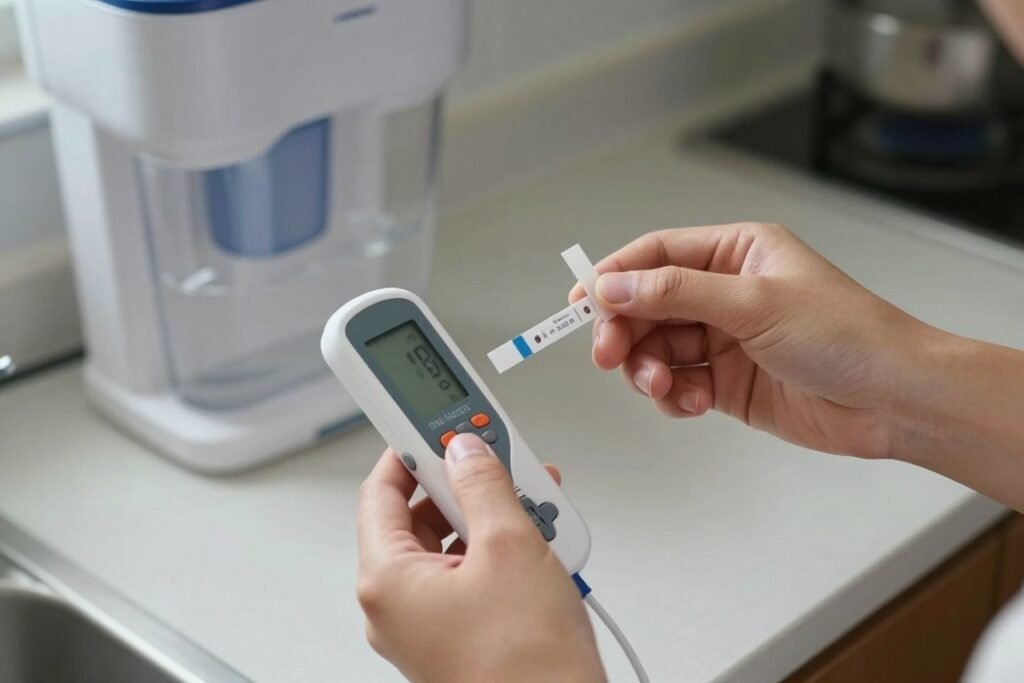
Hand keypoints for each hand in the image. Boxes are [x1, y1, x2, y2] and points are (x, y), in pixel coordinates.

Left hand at [356, 434, 604, 682]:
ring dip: (494, 514)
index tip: (431, 421)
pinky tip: (542, 536)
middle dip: (466, 482)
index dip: (409, 449)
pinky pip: (473, 574)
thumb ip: (483, 484)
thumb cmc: (527, 667)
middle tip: (499, 458)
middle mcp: (398, 606)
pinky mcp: (462, 636)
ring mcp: (430, 624)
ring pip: (453, 544)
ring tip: (536, 499)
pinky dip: (504, 548)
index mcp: (387, 580)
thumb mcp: (510, 546)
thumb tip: (467, 449)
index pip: (381, 490)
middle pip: (420, 516)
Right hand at [572, 223, 928, 458]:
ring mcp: (724, 339)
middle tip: (610, 355)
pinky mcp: (726, 382)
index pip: (657, 255)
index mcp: (736, 253)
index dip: (614, 276)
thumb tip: (615, 285)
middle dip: (625, 331)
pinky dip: (673, 396)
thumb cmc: (848, 336)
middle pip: (647, 305)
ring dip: (649, 369)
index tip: (582, 302)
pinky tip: (693, 402)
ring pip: (656, 349)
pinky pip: (677, 384)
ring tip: (665, 385)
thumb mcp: (755, 303)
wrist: (892, 400)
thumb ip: (676, 293)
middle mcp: (725, 292)